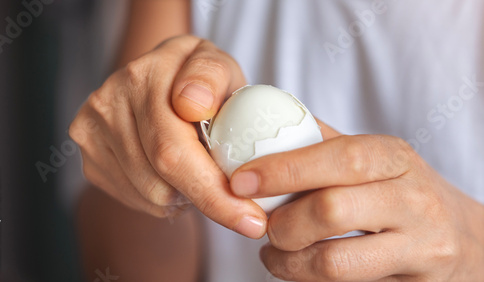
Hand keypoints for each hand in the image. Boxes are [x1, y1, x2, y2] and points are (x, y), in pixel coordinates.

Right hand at [69, 35, 267, 238]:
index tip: (251, 221)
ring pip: (149, 196)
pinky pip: (136, 200)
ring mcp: (92, 134)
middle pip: (159, 181)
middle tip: (241, 209)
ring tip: (203, 172)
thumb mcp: (219, 65)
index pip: (173, 151)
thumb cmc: (201, 80)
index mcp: (142, 78)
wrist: (162, 79)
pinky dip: (166, 199)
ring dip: (186, 197)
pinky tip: (178, 175)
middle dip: (208, 201)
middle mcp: (107, 105)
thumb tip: (193, 105)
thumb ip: (211, 76)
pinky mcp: (90, 160)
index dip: (214, 193)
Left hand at [231, 120, 483, 279]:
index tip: (242, 181)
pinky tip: (296, 267)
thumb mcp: (376, 160)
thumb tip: (268, 126)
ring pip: (334, 261)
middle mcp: (413, 199)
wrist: (465, 240)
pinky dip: (305, 279)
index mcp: (394, 158)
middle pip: (331, 209)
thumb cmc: (402, 194)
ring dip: (287, 260)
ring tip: (273, 252)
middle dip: (283, 221)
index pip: (339, 158)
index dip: (284, 169)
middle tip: (262, 224)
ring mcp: (419, 247)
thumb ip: (326, 143)